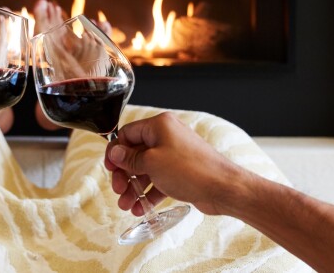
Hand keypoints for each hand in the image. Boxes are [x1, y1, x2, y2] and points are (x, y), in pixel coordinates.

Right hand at [104, 112, 248, 215]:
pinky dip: (149, 193)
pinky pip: (158, 181)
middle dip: (124, 174)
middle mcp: (166, 137)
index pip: (128, 133)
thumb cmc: (191, 170)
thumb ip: (130, 158)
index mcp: (159, 126)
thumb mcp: (152, 162)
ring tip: (127, 206)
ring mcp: (174, 155)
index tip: (109, 168)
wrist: (223, 188)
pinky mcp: (180, 173)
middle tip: (119, 190)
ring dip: (134, 188)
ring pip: (146, 170)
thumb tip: (115, 153)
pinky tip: (140, 208)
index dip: (116, 151)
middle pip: (135, 154)